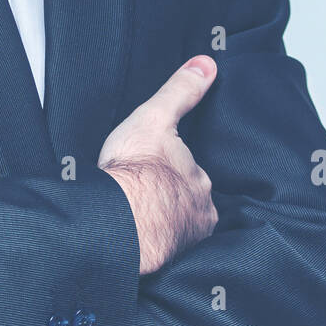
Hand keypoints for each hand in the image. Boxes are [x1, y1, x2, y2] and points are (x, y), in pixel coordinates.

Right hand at [98, 57, 218, 274]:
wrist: (118, 221)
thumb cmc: (134, 170)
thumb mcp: (155, 118)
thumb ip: (180, 91)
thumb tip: (207, 63)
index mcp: (198, 181)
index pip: (193, 176)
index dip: (175, 173)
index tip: (158, 174)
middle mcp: (199, 213)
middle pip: (189, 204)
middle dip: (173, 201)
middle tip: (148, 197)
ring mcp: (183, 241)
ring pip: (178, 230)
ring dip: (164, 226)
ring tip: (143, 223)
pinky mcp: (164, 262)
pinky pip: (163, 253)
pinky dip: (152, 248)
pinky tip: (139, 247)